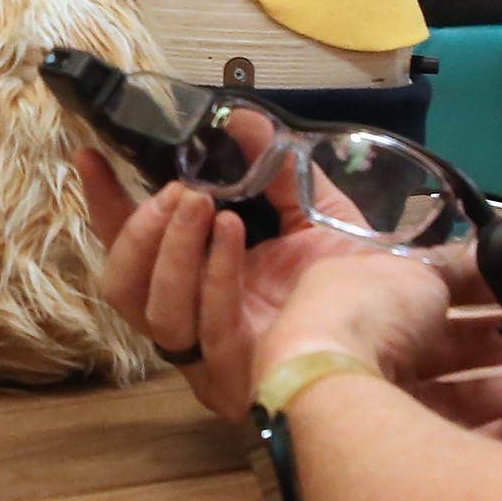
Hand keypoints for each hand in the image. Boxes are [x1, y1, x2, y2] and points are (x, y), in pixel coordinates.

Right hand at [76, 109, 501, 435]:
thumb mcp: (314, 212)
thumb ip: (275, 166)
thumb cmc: (361, 285)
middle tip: (179, 191)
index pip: (131, 252)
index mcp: (199, 289)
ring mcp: (211, 363)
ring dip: (174, 251)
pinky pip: (205, 329)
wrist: (411, 334)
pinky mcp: (239, 384)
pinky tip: (232, 236)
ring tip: (205, 206)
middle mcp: (194, 329)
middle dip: (141, 231)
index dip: (106, 206)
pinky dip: (214, 276)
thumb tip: (240, 116)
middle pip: (123, 289)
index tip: (90, 155)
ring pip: (154, 313)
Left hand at [255, 244, 501, 445]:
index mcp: (360, 304)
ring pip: (452, 399)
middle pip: (439, 353)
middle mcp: (363, 356)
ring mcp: (375, 408)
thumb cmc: (367, 310)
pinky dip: (494, 435)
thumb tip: (482, 253)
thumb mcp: (415, 268)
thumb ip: (450, 267)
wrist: (330, 383)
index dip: (469, 297)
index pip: (422, 300)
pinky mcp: (392, 453)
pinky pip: (449, 442)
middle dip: (494, 346)